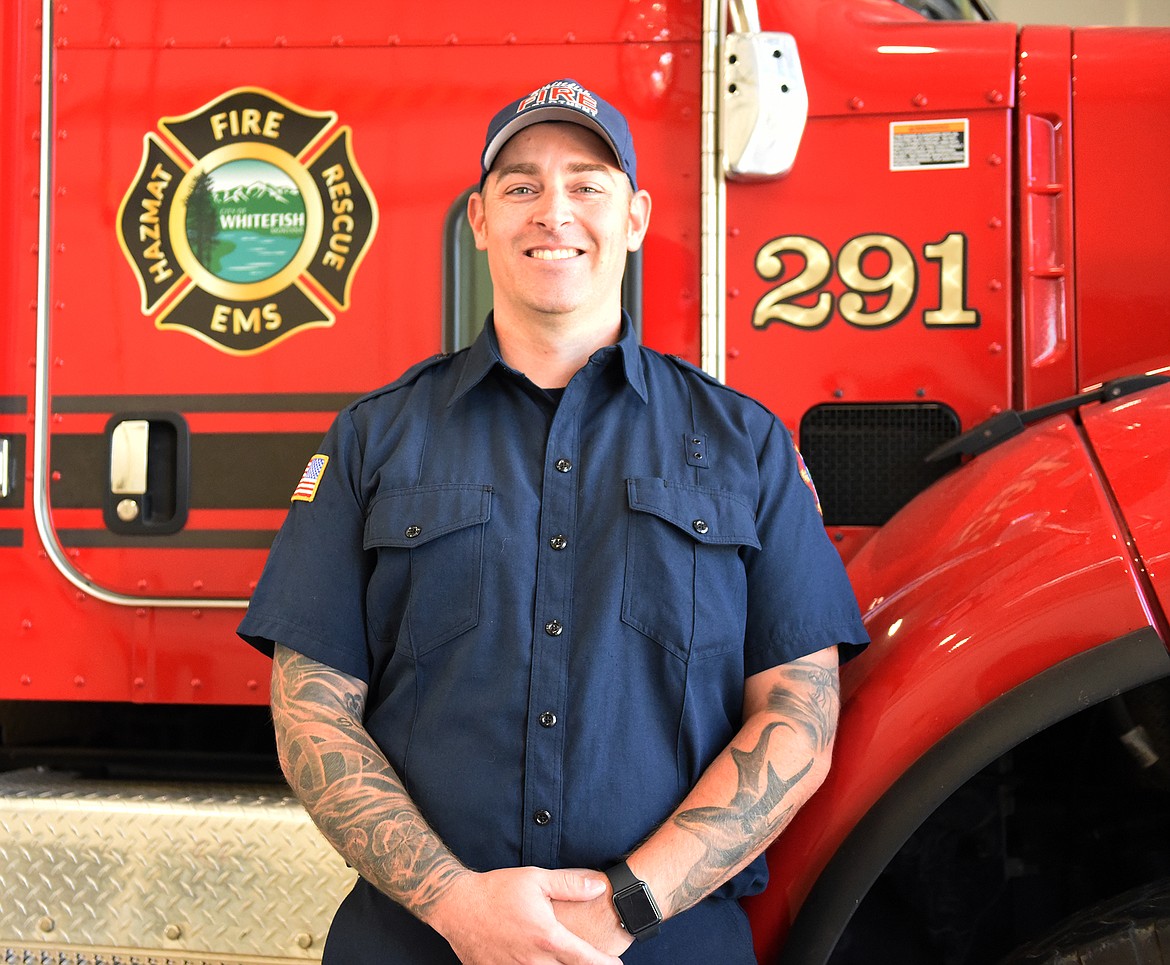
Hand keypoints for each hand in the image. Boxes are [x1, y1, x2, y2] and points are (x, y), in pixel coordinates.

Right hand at [427, 866, 623, 964]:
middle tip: (591, 960)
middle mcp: (533, 960)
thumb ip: (570, 885)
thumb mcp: (536, 880)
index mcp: (546, 937)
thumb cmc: (497, 890)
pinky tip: (537, 961)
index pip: (585, 959)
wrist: (456, 904)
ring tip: (563, 959)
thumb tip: (600, 887)